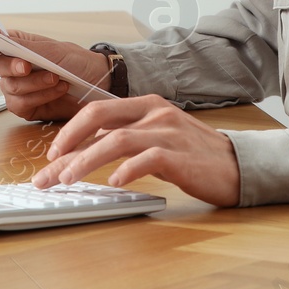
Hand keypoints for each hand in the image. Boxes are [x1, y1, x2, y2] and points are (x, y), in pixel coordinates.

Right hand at [0, 29, 111, 121]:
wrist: (99, 83)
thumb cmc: (77, 62)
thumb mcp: (54, 51)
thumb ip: (27, 47)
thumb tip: (0, 37)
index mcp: (19, 46)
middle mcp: (14, 67)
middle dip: (13, 67)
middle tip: (28, 67)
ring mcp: (19, 89)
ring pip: (10, 88)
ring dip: (34, 84)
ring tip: (57, 79)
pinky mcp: (27, 107)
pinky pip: (21, 104)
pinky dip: (40, 97)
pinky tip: (56, 90)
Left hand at [30, 94, 242, 206]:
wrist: (238, 165)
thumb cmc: (193, 154)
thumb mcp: (156, 136)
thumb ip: (126, 137)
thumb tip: (86, 150)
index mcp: (145, 105)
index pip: (97, 111)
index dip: (69, 131)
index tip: (51, 154)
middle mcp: (154, 113)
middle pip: (99, 118)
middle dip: (68, 143)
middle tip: (50, 169)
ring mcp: (168, 132)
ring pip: (117, 140)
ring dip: (87, 160)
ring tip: (69, 179)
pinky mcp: (181, 156)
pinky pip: (148, 159)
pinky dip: (127, 170)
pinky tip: (114, 183)